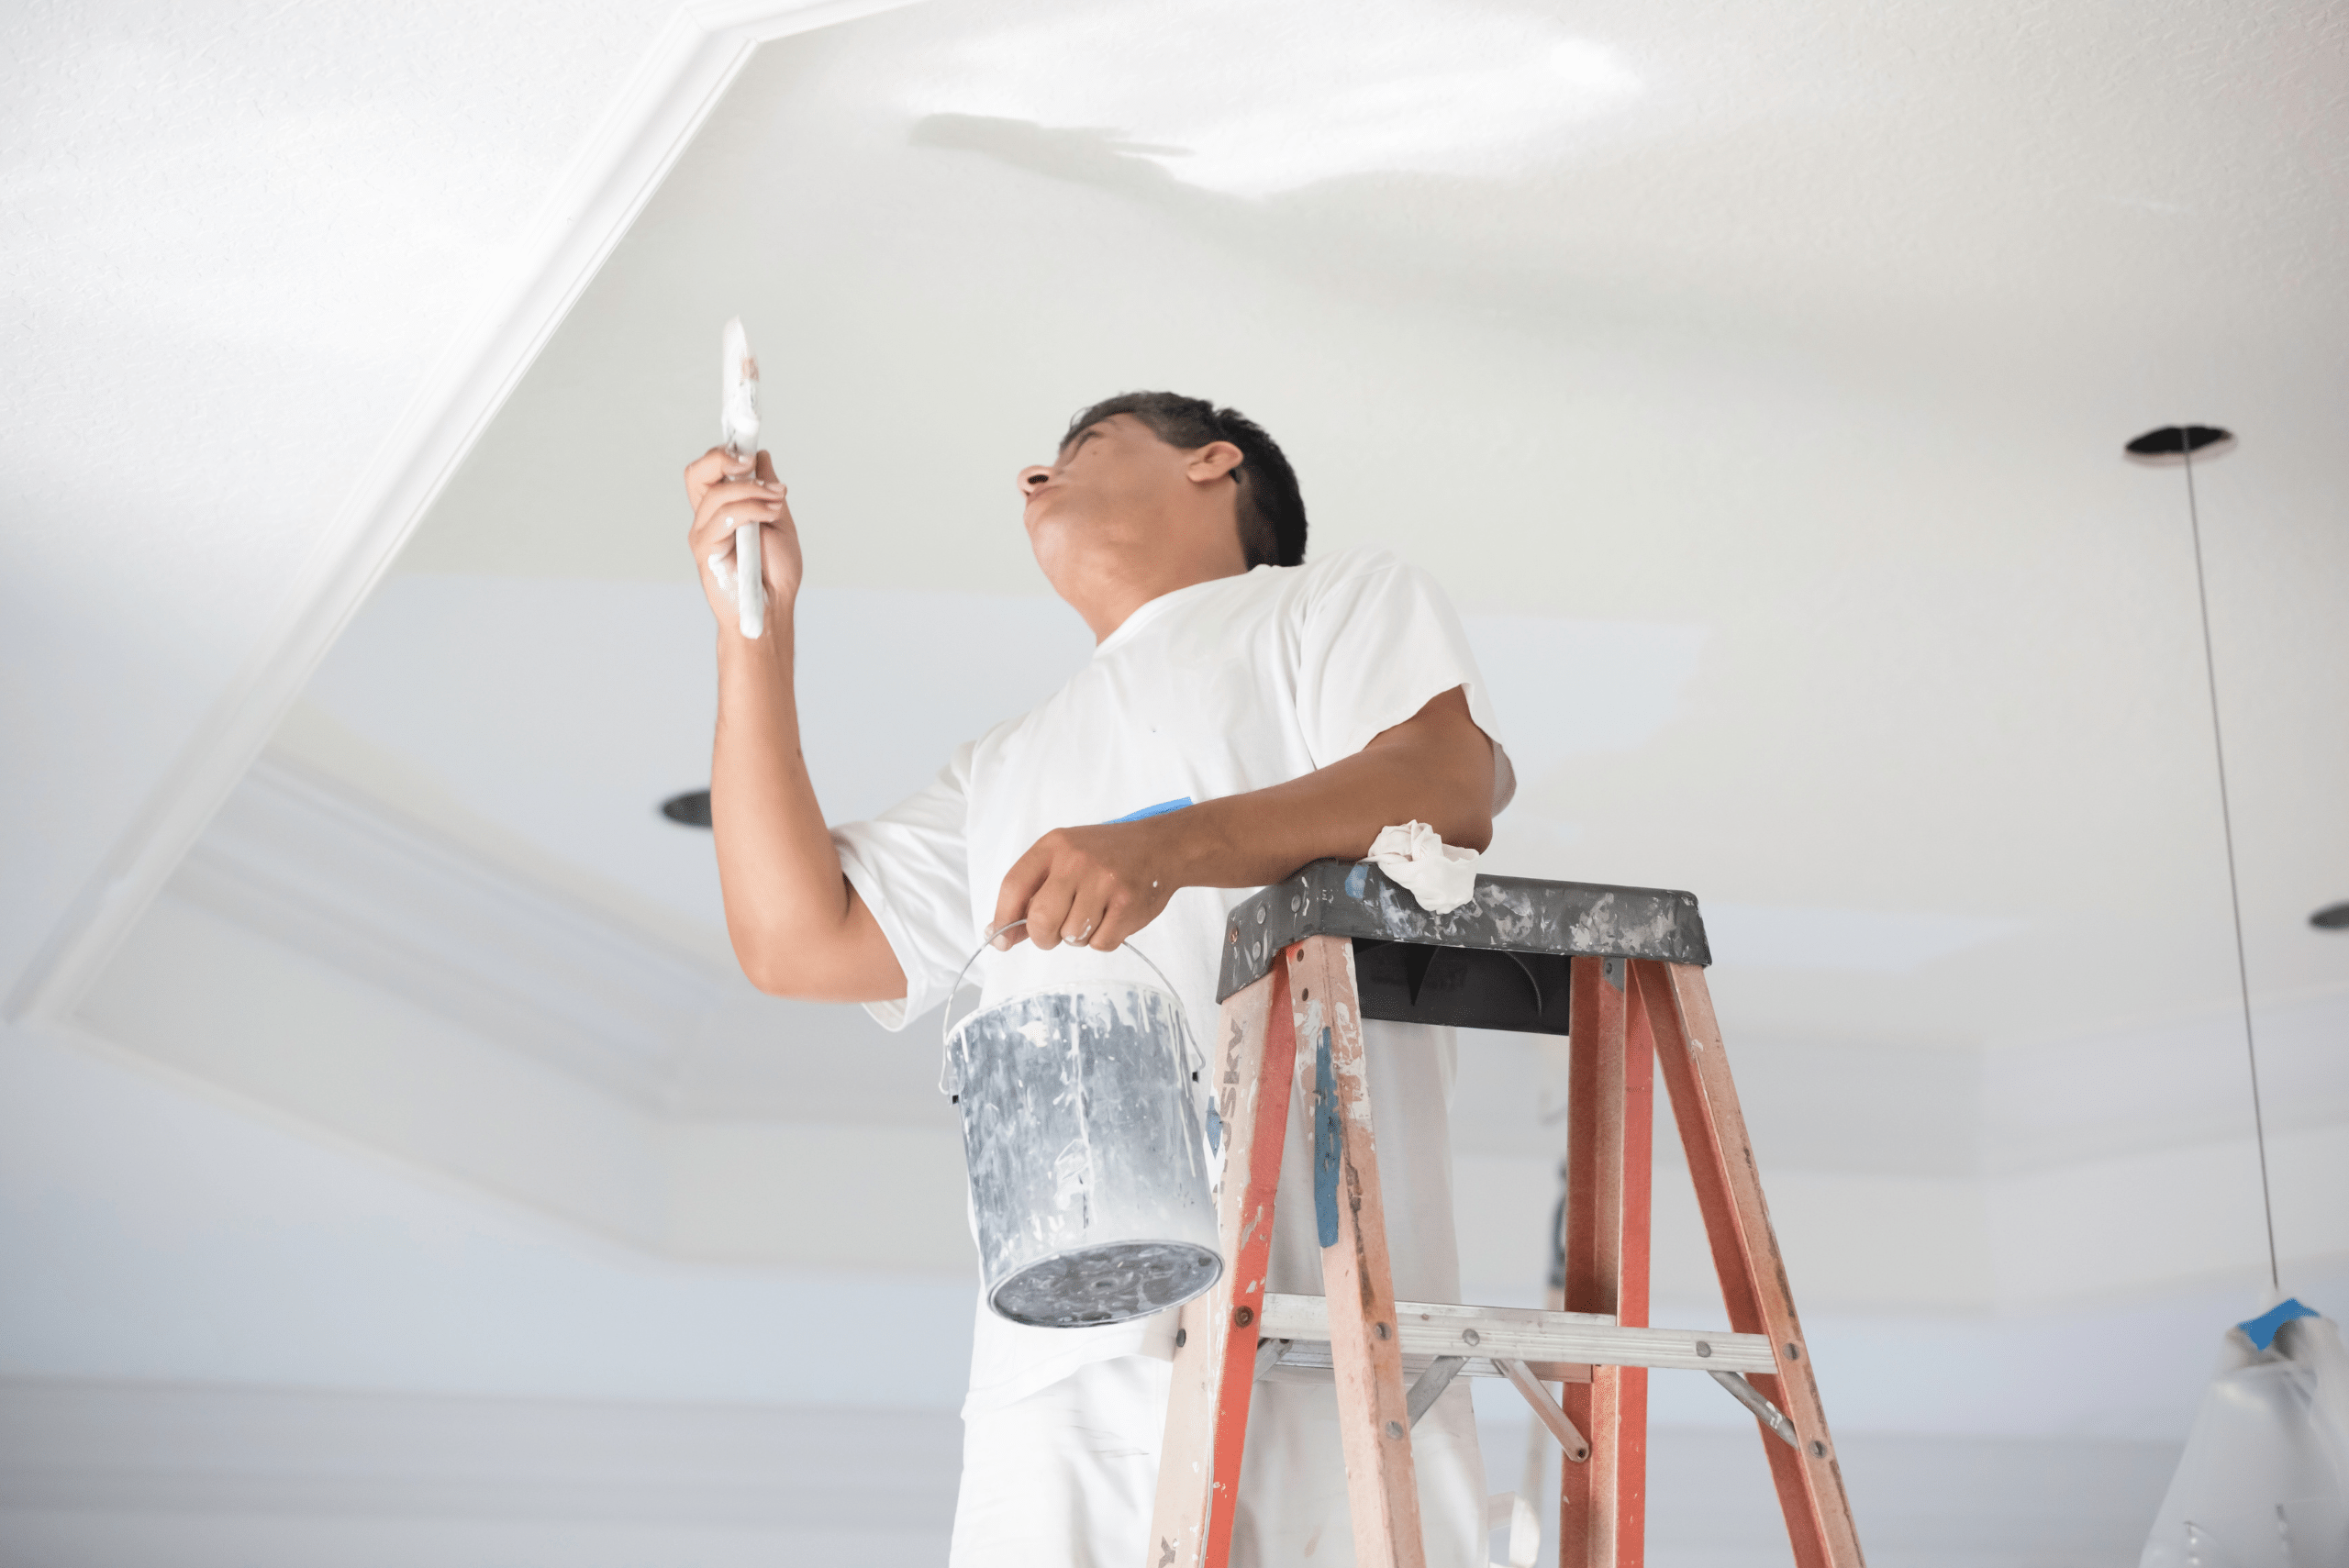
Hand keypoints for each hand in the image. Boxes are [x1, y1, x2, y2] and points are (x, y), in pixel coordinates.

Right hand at [684, 446, 803, 628]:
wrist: (773, 608)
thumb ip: (767, 489)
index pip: (712, 470)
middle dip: (722, 458)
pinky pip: (723, 518)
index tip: (746, 434)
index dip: (723, 450)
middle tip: (749, 462)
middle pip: (697, 473)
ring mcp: (704, 532)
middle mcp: (708, 517)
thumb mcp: (780, 520)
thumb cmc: (776, 573)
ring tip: (777, 501)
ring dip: (752, 490)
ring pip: (716, 493)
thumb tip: (760, 455)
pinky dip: (750, 511)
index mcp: (724, 507)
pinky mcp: (704, 550)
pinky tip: (770, 517)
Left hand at [992, 818, 1187, 952]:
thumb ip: (1032, 893)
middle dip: (1044, 937)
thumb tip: (1001, 935)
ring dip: (1078, 937)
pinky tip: (1113, 917)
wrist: (1161, 846)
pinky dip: (1104, 939)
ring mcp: (1104, 881)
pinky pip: (1101, 943)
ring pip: (1071, 936)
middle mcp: (1076, 861)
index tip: (1001, 940)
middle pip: (1040, 920)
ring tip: (1094, 914)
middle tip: (1056, 932)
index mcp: (1053, 846)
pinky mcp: (1128, 903)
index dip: (1002, 919)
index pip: (1013, 886)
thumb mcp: (1064, 858)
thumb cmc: (1105, 856)